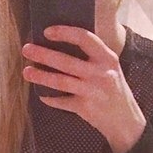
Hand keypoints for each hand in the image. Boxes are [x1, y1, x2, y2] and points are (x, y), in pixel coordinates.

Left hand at [21, 26, 145, 152]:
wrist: (126, 121)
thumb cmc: (114, 90)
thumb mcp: (111, 68)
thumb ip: (94, 56)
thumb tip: (62, 42)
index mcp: (108, 58)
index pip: (85, 39)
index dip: (64, 33)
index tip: (47, 31)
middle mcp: (100, 73)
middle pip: (66, 61)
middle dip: (43, 55)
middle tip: (27, 49)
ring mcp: (92, 91)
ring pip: (60, 81)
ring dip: (40, 76)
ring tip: (26, 71)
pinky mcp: (85, 108)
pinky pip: (61, 101)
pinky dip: (49, 98)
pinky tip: (41, 94)